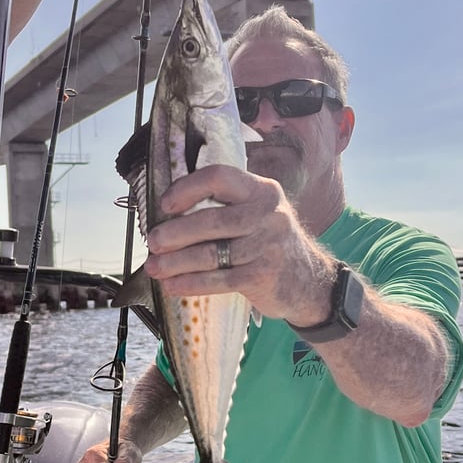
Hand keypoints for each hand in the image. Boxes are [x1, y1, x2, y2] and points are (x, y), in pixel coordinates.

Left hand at [144, 165, 337, 324]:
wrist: (309, 281)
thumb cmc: (270, 243)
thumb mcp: (260, 213)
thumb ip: (225, 207)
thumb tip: (168, 215)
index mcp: (261, 190)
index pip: (219, 177)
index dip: (188, 188)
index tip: (165, 205)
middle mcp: (268, 214)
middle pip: (212, 220)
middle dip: (175, 233)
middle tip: (153, 242)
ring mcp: (267, 246)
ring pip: (212, 254)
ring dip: (177, 263)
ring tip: (155, 268)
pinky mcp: (263, 276)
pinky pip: (219, 280)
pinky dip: (191, 283)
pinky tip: (173, 285)